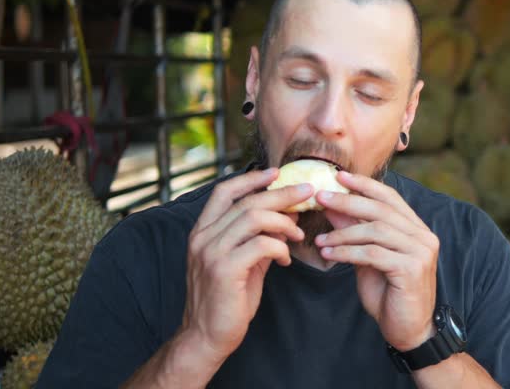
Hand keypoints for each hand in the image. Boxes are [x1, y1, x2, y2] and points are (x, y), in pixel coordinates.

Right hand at [180, 168, 312, 363]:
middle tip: (307, 193)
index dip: (251, 178)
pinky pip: (260, 244)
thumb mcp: (243, 261)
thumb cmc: (227, 298)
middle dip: (281, 194)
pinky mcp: (224, 270)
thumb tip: (286, 214)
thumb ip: (259, 237)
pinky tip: (286, 259)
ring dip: (284, 222)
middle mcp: (202, 237)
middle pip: (246, 201)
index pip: (224, 191)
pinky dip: (280, 247)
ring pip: (253, 218)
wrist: (207, 336)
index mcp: (203, 231)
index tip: (276, 173)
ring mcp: (211, 253)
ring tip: (298, 234)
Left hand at [314, 171, 439, 351]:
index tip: (339, 176)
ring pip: (375, 230)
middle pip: (381, 209)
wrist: (408, 330)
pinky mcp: (411, 269)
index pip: (390, 197)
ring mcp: (420, 252)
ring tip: (320, 240)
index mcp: (416, 229)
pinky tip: (329, 254)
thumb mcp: (367, 258)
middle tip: (321, 197)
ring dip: (342, 233)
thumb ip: (355, 232)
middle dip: (348, 201)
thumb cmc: (388, 294)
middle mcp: (423, 236)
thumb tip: (332, 206)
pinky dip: (347, 252)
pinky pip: (372, 254)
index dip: (364, 184)